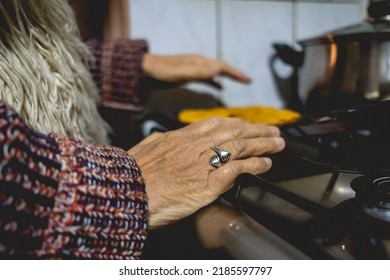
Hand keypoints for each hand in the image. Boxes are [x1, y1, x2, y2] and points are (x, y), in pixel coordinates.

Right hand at [128, 117, 284, 228]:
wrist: (126, 194)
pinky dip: (255, 165)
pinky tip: (266, 163)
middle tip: (273, 130)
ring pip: (239, 146)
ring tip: (278, 143)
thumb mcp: (147, 149)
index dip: (236, 123)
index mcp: (180, 137)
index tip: (248, 124)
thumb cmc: (133, 175)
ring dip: (262, 143)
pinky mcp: (207, 184)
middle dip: (256, 130)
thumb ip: (162, 140)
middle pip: (232, 132)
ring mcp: (202, 163)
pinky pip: (237, 170)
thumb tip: (169, 136)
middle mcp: (194, 146)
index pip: (216, 124)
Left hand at [141, 54, 250, 88]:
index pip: (222, 67)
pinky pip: (206, 78)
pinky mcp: (188, 75)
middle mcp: (198, 63)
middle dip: (235, 74)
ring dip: (227, 77)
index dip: (236, 73)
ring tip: (239, 82)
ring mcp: (193, 69)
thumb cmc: (162, 72)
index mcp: (199, 62)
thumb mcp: (181, 73)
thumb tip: (218, 71)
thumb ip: (198, 73)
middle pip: (222, 68)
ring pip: (215, 72)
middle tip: (248, 81)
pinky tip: (219, 88)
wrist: (145, 70)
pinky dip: (215, 82)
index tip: (248, 80)